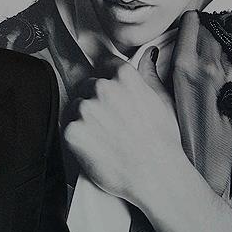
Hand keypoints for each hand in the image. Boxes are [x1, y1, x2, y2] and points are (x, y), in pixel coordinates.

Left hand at [63, 46, 189, 206]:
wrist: (155, 176)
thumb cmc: (163, 142)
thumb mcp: (162, 101)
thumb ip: (148, 75)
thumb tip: (148, 55)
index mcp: (124, 76)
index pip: (105, 65)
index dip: (107, 80)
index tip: (111, 95)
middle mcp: (101, 88)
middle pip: (87, 86)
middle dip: (95, 101)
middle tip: (110, 123)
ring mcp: (84, 109)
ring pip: (75, 106)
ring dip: (84, 118)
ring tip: (104, 137)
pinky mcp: (71, 130)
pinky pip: (67, 127)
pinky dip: (77, 137)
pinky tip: (95, 147)